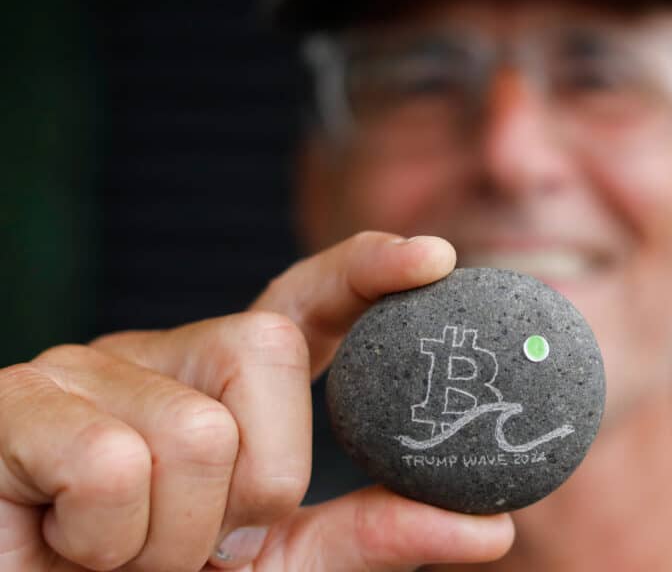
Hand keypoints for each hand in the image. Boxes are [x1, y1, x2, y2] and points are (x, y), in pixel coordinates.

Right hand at [0, 232, 513, 570]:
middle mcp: (160, 354)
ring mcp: (83, 370)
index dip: (367, 270)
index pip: (305, 301)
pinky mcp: (14, 403)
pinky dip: (108, 541)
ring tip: (127, 555)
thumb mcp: (278, 567)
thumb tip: (494, 529)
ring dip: (177, 536)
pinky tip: (70, 545)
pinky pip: (111, 462)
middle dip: (259, 478)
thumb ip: (371, 536)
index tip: (437, 259)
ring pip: (197, 429)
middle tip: (204, 539)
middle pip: (268, 351)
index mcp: (224, 382)